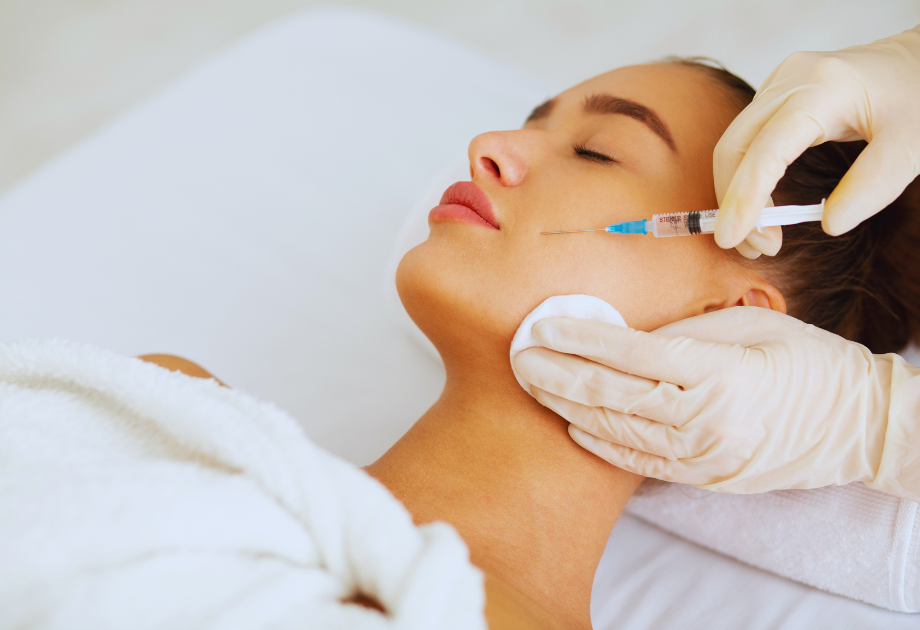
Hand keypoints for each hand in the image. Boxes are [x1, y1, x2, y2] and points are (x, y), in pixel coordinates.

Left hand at [513, 307, 919, 498]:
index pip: (630, 353)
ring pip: (618, 429)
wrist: (853, 422)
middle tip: (519, 357)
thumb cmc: (804, 360)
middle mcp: (705, 417)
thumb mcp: (749, 325)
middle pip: (612, 395)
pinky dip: (603, 444)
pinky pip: (641, 463)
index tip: (542, 327)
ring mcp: (703, 454)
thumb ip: (685, 331)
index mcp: (717, 370)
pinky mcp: (704, 474)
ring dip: (568, 407)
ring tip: (534, 386)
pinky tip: (572, 426)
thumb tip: (623, 333)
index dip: (580, 339)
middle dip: (557, 375)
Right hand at [714, 26, 919, 257]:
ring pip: (734, 146)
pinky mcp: (776, 95)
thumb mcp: (912, 144)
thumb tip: (829, 224)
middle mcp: (791, 80)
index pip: (766, 149)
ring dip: (737, 194)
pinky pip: (746, 141)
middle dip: (734, 202)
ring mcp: (779, 84)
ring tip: (761, 235)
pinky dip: (745, 178)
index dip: (744, 197)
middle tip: (757, 247)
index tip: (732, 238)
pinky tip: (763, 206)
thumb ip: (873, 185)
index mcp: (823, 89)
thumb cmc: (918, 95)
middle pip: (735, 147)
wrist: (918, 59)